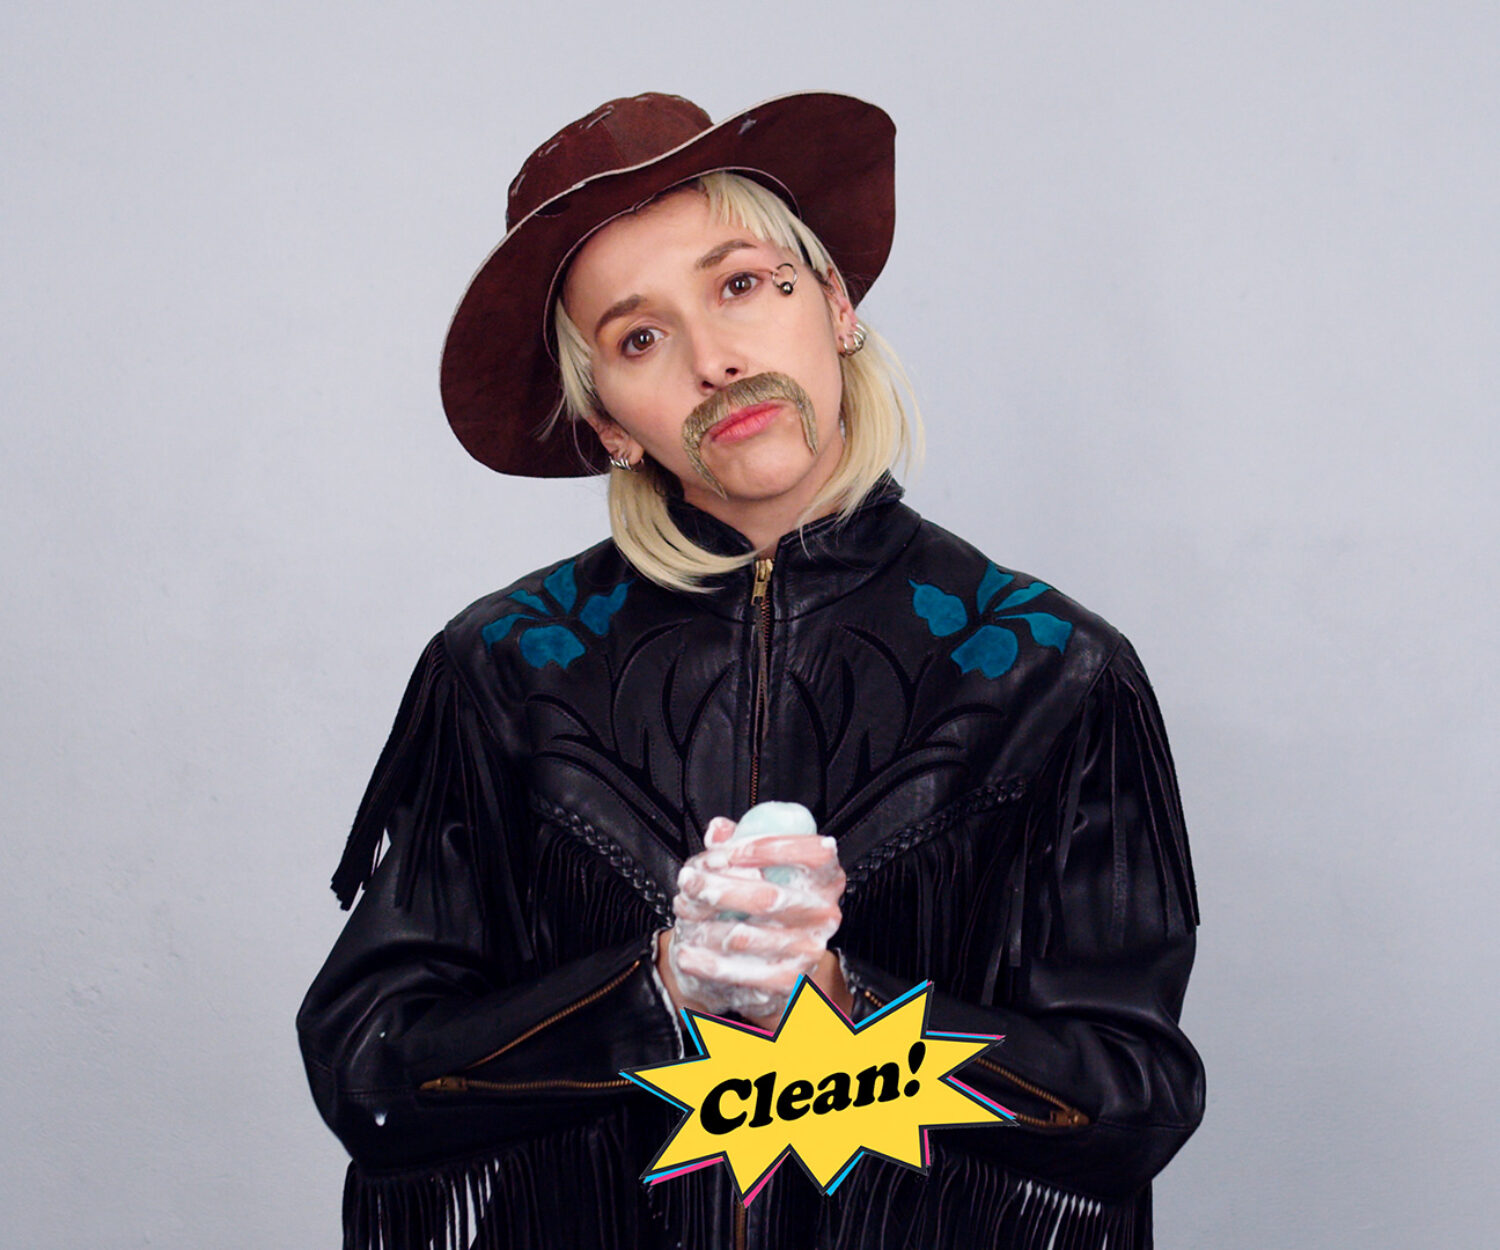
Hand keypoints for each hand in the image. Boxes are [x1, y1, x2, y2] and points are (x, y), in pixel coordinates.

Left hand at [658, 816, 846, 1025]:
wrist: (774, 961)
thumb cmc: (767, 904)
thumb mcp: (759, 866)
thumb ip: (740, 842)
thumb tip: (719, 830)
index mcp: (824, 878)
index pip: (814, 854)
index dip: (771, 847)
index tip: (731, 851)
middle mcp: (823, 913)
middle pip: (769, 897)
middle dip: (719, 887)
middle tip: (688, 879)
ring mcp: (807, 950)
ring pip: (745, 935)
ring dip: (704, 922)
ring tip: (683, 911)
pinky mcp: (788, 981)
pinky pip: (740, 972)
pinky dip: (707, 963)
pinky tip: (688, 953)